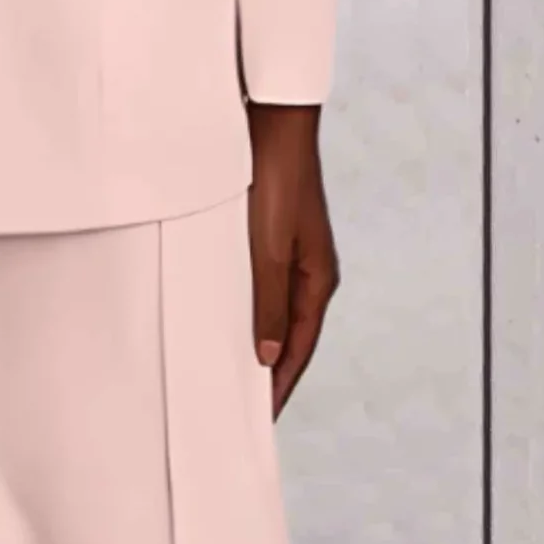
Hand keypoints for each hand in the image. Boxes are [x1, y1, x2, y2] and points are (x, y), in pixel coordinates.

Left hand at [245, 100, 339, 418]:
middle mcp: (309, 272)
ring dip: (256, 341)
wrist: (272, 129)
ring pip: (273, 312)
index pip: (299, 346)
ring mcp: (291, 256)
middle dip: (270, 370)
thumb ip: (268, 303)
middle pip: (290, 334)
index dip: (279, 382)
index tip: (261, 415)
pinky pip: (260, 288)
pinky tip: (226, 320)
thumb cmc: (275, 185)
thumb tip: (268, 354)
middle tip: (244, 405)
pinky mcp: (271, 239)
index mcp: (317, 280)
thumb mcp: (269, 251)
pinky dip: (247, 312)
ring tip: (233, 371)